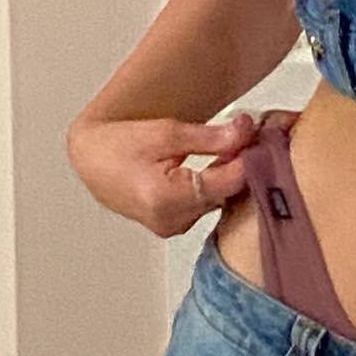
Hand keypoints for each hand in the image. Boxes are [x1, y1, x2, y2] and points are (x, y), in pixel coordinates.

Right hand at [66, 110, 270, 239]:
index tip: (263, 135)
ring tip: (240, 144)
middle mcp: (170, 220)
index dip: (251, 156)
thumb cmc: (120, 144)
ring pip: (219, 200)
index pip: (229, 182)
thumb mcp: (167, 132)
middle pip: (227, 193)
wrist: (91, 160)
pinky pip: (207, 204)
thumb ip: (210, 136)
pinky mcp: (173, 224)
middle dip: (244, 163)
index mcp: (166, 199)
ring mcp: (172, 226)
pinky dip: (218, 183)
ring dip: (232, 174)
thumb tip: (246, 130)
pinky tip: (224, 161)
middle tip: (257, 134)